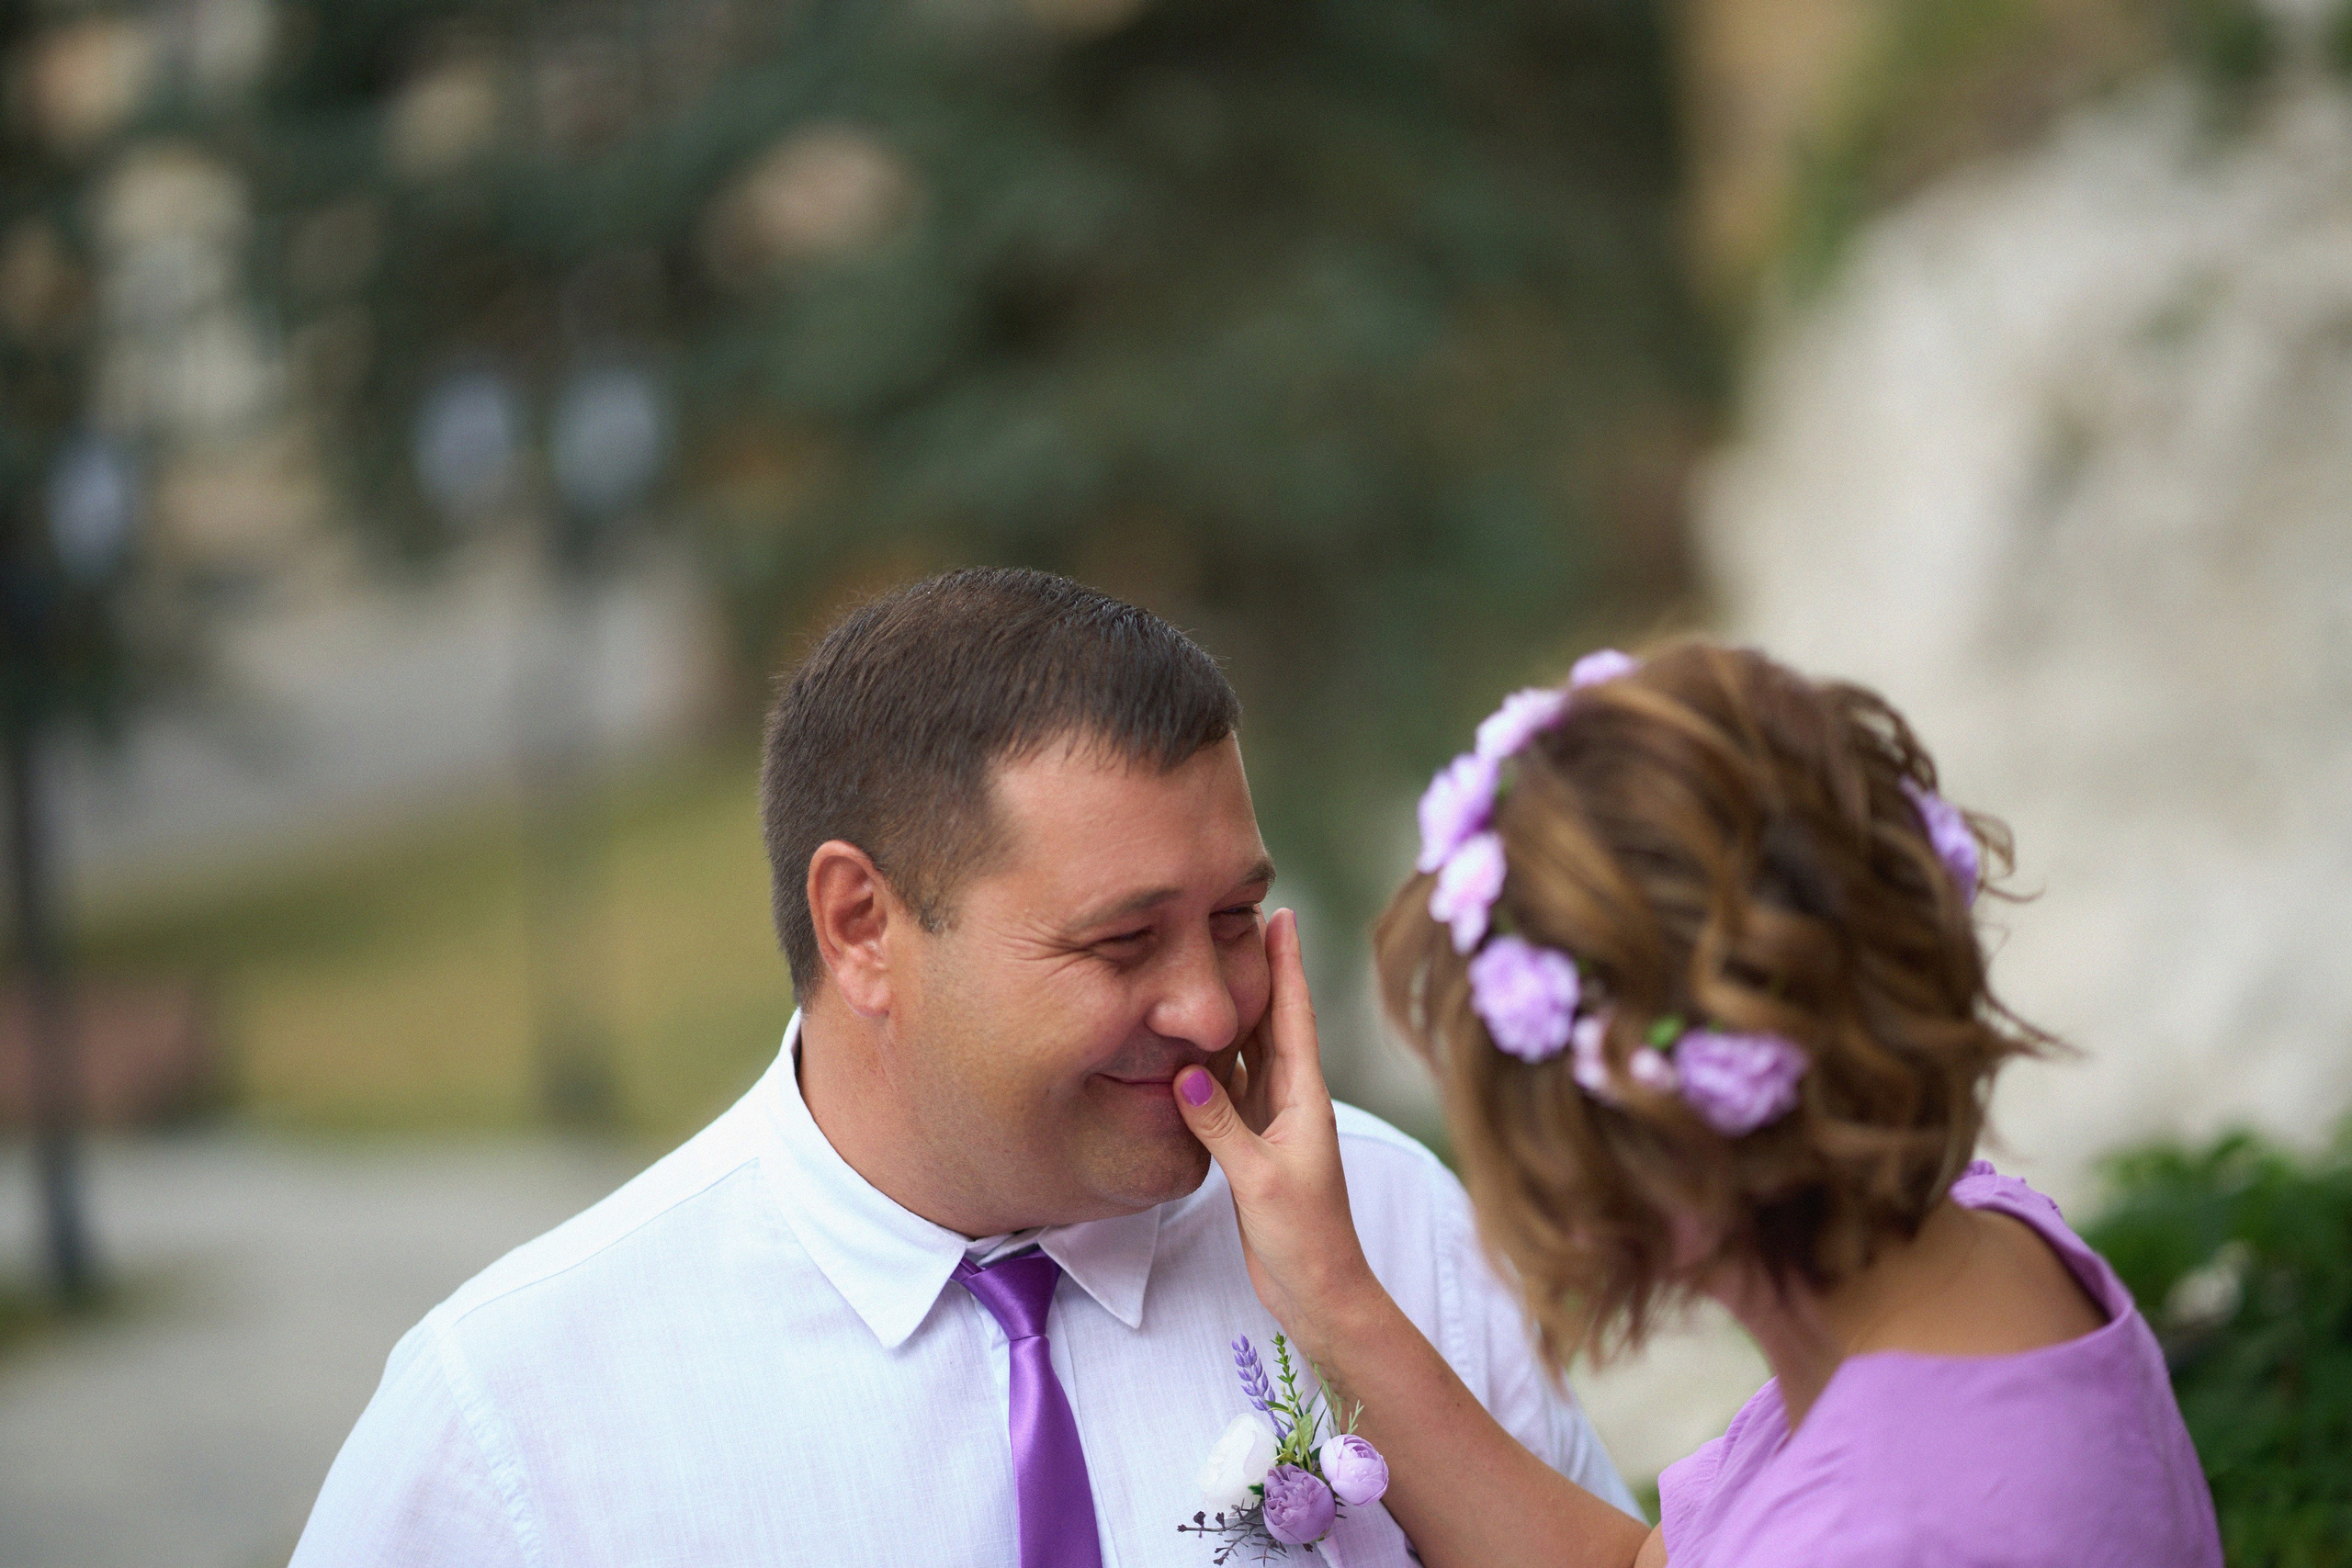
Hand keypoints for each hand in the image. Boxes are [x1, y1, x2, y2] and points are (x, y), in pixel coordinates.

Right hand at [1175, 909, 1378, 1358]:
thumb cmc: (1305, 1239)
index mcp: (1305, 1099)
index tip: (1281, 913)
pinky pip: (1229, 1090)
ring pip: (1248, 1054)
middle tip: (1237, 920)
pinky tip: (1191, 1044)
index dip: (1287, 965)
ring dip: (1233, 1011)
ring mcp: (1273, 1123)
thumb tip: (1184, 1071)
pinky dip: (1211, 1062)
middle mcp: (1292, 1101)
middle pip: (1271, 1023)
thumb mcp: (1261, 1180)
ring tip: (1211, 966)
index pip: (1293, 1017)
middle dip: (1258, 972)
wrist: (1319, 1292)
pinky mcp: (1253, 1147)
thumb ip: (1222, 1126)